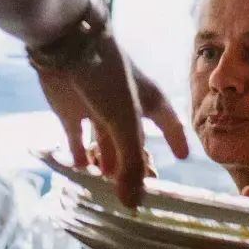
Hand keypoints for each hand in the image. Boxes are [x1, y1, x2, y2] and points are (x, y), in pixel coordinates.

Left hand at [37, 31, 186, 206]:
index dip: (175, 138)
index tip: (182, 155)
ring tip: (108, 187)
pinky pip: (75, 139)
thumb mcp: (125, 122)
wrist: (66, 44)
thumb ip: (130, 163)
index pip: (168, 122)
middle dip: (135, 163)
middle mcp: (123, 104)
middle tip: (137, 189)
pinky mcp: (69, 109)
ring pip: (104, 143)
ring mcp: (96, 107)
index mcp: (147, 100)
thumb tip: (134, 204)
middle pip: (133, 141)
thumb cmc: (108, 78)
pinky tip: (81, 170)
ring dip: (107, 163)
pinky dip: (79, 155)